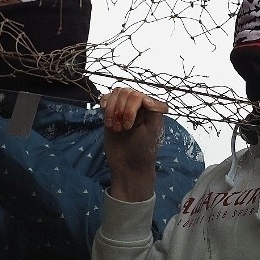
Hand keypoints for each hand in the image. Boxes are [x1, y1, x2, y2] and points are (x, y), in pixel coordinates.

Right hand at [101, 87, 167, 202]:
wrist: (128, 166)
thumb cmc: (144, 150)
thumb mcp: (153, 131)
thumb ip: (154, 111)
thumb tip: (148, 98)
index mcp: (151, 108)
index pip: (140, 95)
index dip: (132, 106)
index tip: (130, 124)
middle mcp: (138, 106)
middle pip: (127, 93)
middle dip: (122, 109)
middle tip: (123, 128)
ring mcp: (124, 109)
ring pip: (116, 94)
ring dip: (113, 109)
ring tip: (114, 127)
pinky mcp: (112, 114)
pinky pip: (106, 99)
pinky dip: (105, 105)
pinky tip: (107, 118)